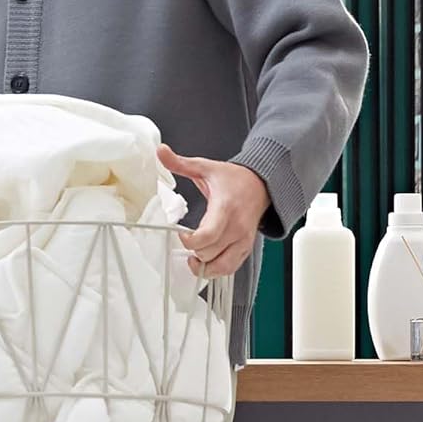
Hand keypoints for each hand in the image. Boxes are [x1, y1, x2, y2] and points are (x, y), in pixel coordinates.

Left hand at [157, 142, 270, 278]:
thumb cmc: (234, 179)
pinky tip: (205, 262)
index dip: (190, 241)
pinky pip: (230, 268)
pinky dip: (216, 270)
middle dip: (194, 251)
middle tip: (186, 241)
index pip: (208, 236)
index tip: (181, 234)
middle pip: (209, 253)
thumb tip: (161, 152)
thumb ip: (180, 163)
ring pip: (221, 266)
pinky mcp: (246, 248)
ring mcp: (242, 240)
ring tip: (193, 257)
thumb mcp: (205, 167)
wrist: (261, 185)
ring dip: (204, 266)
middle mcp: (236, 227)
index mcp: (225, 208)